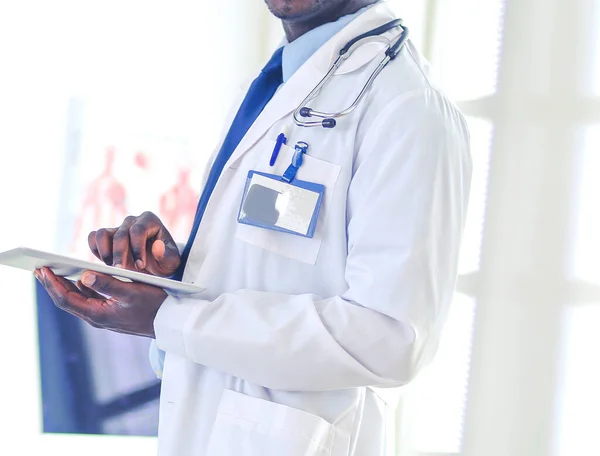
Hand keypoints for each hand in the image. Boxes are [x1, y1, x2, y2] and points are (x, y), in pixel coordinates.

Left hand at [35, 267, 166, 337]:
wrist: (170, 322)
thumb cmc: (154, 306)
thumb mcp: (132, 291)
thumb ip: (108, 284)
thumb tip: (83, 276)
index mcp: (99, 314)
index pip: (66, 299)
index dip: (52, 284)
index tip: (42, 269)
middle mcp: (97, 317)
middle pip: (68, 300)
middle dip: (53, 284)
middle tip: (40, 268)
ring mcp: (104, 315)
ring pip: (78, 299)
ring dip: (65, 285)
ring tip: (54, 270)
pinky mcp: (111, 311)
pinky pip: (90, 298)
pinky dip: (81, 287)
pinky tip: (79, 277)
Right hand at [88, 211, 179, 276]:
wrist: (156, 265)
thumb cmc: (165, 262)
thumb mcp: (171, 262)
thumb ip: (167, 255)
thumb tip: (157, 246)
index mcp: (150, 221)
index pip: (138, 230)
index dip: (137, 248)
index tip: (140, 266)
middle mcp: (132, 221)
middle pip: (120, 234)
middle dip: (120, 254)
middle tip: (122, 271)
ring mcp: (117, 227)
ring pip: (102, 233)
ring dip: (105, 252)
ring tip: (112, 268)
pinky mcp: (106, 236)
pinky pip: (93, 238)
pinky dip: (95, 250)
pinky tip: (105, 264)